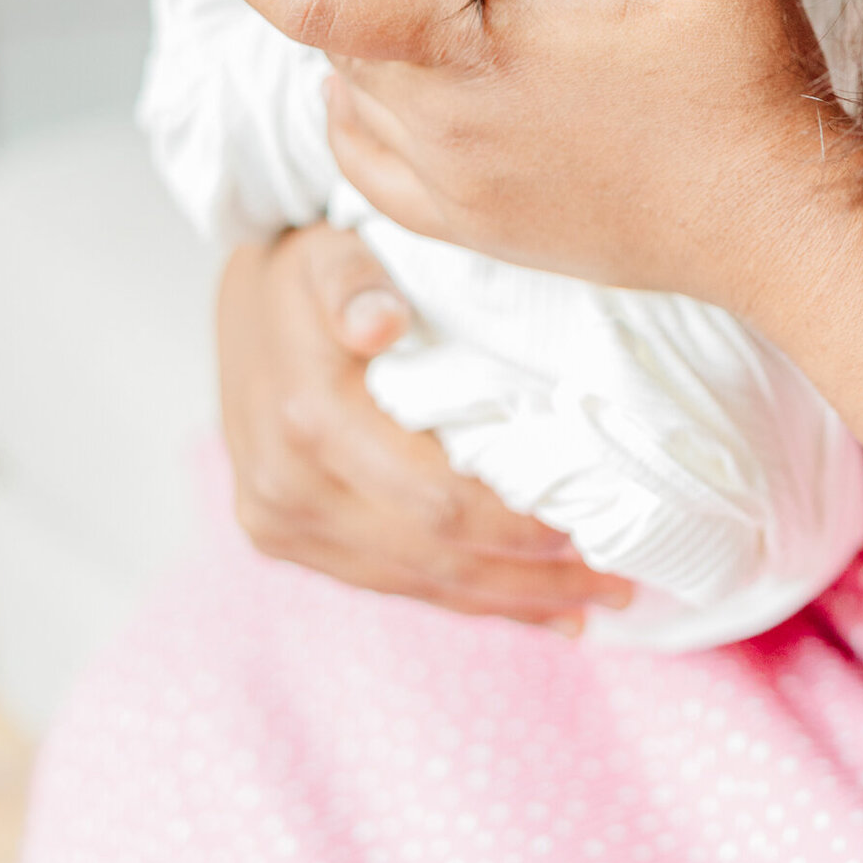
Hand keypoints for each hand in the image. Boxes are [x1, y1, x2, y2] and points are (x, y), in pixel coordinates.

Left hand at [187, 0, 862, 314]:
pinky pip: (371, 170)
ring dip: (341, 45)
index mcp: (484, 47)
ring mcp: (458, 189)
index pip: (315, 1)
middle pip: (327, 42)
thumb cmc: (755, 82)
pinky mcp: (478, 230)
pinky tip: (393, 81)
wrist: (786, 229)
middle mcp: (449, 126)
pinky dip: (358, 116)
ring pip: (342, 104)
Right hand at [217, 220, 633, 628]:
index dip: (515, 526)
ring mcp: (278, 522)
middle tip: (618, 583)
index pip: (434, 500)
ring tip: (589, 605)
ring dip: (506, 601)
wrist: (244, 299)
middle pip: (431, 557)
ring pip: (414, 583)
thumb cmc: (309, 269)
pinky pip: (386, 582)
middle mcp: (284, 487)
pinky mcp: (282, 538)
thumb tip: (378, 321)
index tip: (589, 527)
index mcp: (307, 420)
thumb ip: (357, 283)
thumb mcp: (333, 253)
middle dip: (529, 578)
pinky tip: (527, 609)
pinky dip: (462, 598)